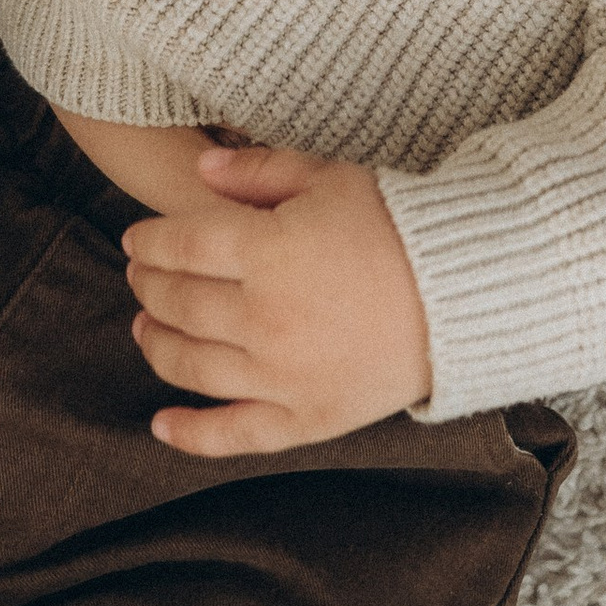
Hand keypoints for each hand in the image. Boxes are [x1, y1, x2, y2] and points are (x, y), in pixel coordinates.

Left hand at [123, 144, 431, 453]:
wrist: (468, 293)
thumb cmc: (401, 227)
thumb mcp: (330, 178)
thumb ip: (259, 172)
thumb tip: (199, 170)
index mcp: (269, 253)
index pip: (181, 247)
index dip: (149, 242)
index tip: (137, 240)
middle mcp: (265, 319)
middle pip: (180, 304)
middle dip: (149, 287)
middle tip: (140, 277)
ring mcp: (282, 377)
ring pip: (192, 366)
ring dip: (156, 344)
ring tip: (145, 327)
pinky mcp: (307, 418)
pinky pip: (233, 435)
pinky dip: (190, 435)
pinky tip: (159, 424)